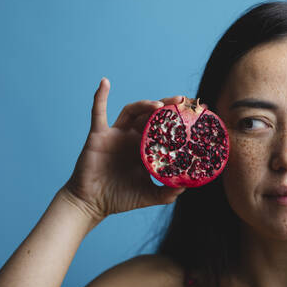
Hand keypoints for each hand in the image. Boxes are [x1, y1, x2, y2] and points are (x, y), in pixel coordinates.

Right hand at [63, 78, 185, 219]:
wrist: (92, 203)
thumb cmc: (120, 198)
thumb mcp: (148, 195)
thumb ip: (166, 192)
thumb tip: (185, 185)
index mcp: (145, 148)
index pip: (163, 129)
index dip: (177, 121)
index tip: (193, 115)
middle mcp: (132, 138)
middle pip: (150, 115)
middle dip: (165, 106)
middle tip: (181, 101)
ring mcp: (116, 134)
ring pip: (131, 111)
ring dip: (144, 104)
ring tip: (159, 105)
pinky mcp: (99, 135)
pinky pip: (98, 113)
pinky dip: (100, 97)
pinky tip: (105, 83)